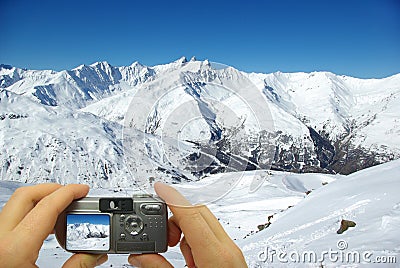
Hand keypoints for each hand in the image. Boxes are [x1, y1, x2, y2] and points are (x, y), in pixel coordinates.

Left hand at [0, 183, 107, 267]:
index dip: (68, 193)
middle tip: (73, 195)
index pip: (46, 205)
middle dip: (52, 190)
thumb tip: (95, 255)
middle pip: (26, 196)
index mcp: (14, 248)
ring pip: (17, 206)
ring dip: (42, 202)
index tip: (82, 190)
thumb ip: (77, 267)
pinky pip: (12, 220)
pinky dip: (32, 216)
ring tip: (63, 212)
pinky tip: (46, 229)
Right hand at [128, 182, 246, 267]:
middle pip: (199, 214)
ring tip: (174, 252)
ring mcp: (231, 252)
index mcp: (216, 255)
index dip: (173, 197)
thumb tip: (140, 257)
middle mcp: (227, 248)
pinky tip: (188, 260)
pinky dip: (194, 242)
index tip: (158, 187)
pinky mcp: (230, 256)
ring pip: (203, 225)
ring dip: (184, 231)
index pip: (192, 214)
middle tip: (159, 232)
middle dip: (175, 216)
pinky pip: (209, 237)